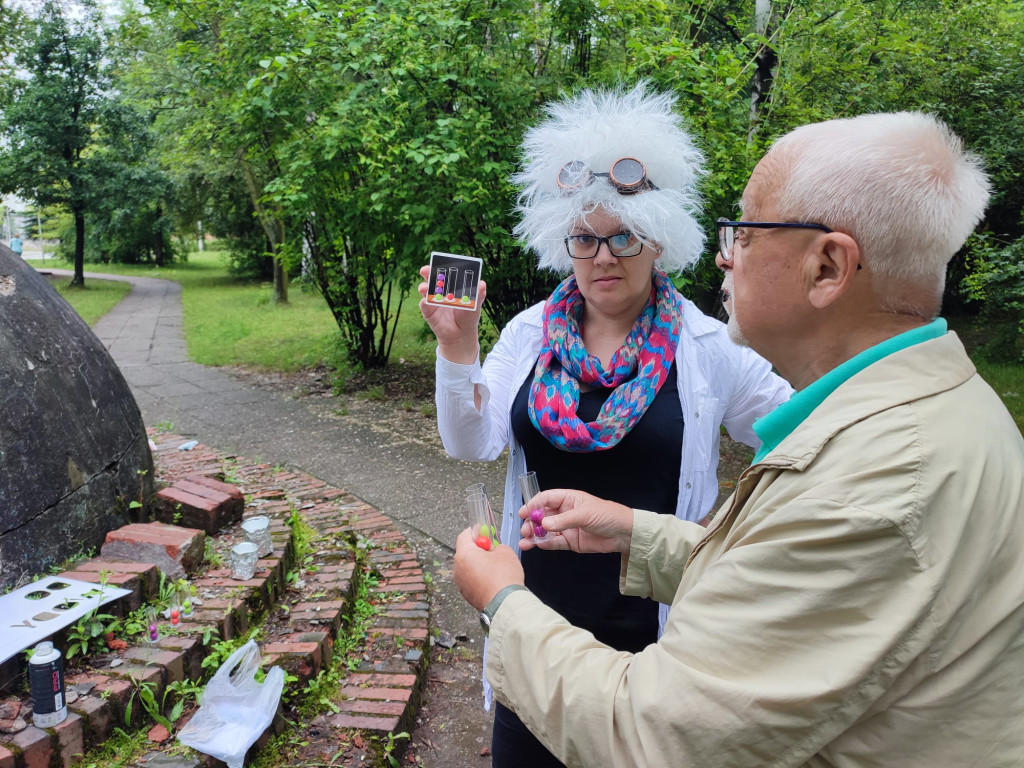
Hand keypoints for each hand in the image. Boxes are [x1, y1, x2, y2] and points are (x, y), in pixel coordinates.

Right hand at [417, 264, 486, 363]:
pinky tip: (426, 301)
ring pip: (425, 289)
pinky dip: (424, 302)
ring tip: (425, 287)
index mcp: (452, 284)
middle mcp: (440, 289)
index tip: (442, 262)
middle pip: (432, 277)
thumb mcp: (475, 304)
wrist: (461, 335)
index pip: (446, 271)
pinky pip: (424, 304)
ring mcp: (432, 299)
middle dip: (428, 271)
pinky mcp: (428, 310)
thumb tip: (482, 284)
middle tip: (427, 270)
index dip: (443, 265)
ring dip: (424, 287)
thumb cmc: (468, 316)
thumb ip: (478, 294)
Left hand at [454, 527, 524, 611]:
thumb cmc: (503, 576)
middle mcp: (457, 568)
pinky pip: (471, 580)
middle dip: (478, 549)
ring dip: (479, 564)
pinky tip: (493, 580)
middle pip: (465, 552)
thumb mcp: (505, 551)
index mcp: (464, 554)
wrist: (504, 603)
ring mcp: (460, 583)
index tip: (484, 531)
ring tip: (495, 567)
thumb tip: (493, 548)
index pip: (464, 536)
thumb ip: (495, 545)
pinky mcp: (466, 595)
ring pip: (468, 567)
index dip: (475, 531)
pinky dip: (479, 577)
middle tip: (492, 549)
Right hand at [518, 489, 633, 555]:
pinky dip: (544, 544)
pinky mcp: (570, 542)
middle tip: (525, 530)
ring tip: (524, 541)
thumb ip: (564, 520)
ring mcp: (566, 528)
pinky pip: (554, 542)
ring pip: (546, 531)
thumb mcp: (585, 514)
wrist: (623, 534)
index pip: (546, 499)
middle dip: (532, 522)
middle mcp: (564, 512)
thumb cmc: (607, 515)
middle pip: (543, 516)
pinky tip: (536, 546)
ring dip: (534, 535)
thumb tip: (545, 524)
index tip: (523, 512)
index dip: (533, 504)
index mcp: (568, 499)